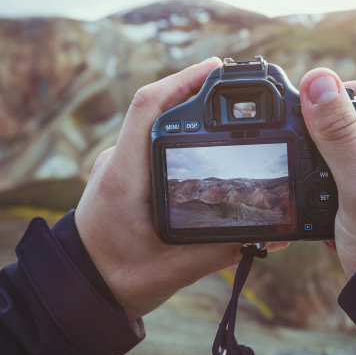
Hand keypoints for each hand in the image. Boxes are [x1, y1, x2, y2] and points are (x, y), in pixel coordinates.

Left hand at [75, 57, 287, 319]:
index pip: (147, 109)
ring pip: (152, 119)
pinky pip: (151, 136)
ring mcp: (118, 164)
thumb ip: (224, 249)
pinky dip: (177, 125)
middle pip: (154, 106)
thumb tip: (273, 235)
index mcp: (126, 178)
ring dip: (184, 104)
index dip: (182, 81)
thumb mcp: (176, 270)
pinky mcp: (124, 170)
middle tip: (232, 82)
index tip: (215, 67)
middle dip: (192, 86)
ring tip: (223, 103)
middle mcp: (118, 162)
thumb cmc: (121, 278)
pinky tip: (203, 134)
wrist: (82, 287)